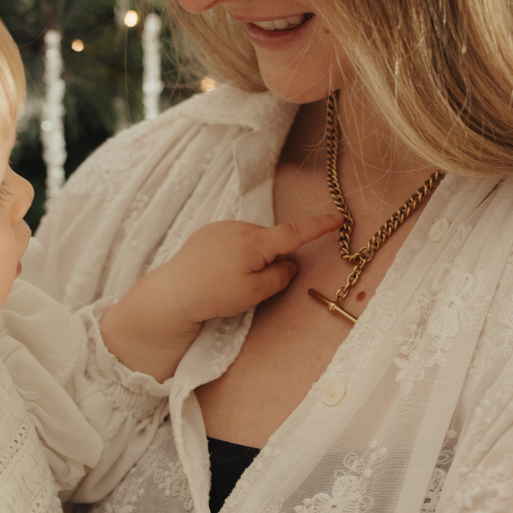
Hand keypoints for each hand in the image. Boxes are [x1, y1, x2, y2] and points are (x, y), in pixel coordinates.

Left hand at [155, 213, 343, 324]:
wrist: (173, 292)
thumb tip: (290, 264)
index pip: (295, 233)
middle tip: (251, 286)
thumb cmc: (215, 294)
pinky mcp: (207, 232)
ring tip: (227, 282)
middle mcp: (240, 227)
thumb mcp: (255, 293)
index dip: (319, 226)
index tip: (338, 217)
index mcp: (255, 242)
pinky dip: (233, 255)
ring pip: (250, 242)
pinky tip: (216, 273)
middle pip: (270, 242)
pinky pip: (232, 241)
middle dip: (270, 260)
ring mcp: (222, 227)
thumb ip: (280, 277)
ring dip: (250, 258)